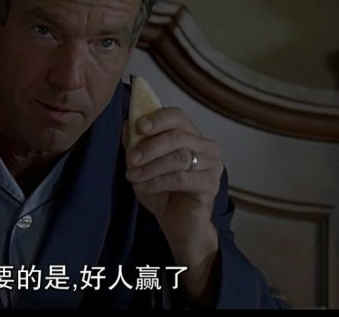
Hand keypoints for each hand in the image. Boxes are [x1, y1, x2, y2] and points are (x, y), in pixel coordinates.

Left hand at [122, 106, 223, 301]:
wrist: (176, 224)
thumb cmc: (162, 191)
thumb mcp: (143, 165)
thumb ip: (136, 143)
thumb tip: (126, 123)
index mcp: (191, 135)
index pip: (177, 116)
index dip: (158, 118)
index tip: (139, 126)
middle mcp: (206, 146)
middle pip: (177, 136)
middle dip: (149, 147)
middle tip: (131, 159)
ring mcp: (212, 165)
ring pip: (179, 157)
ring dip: (151, 166)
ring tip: (133, 176)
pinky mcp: (210, 185)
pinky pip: (181, 178)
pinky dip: (158, 181)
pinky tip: (145, 187)